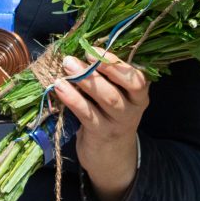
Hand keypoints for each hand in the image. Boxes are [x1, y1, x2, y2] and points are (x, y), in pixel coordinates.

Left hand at [48, 44, 148, 200]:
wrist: (111, 155)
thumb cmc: (110, 114)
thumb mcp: (118, 94)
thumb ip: (108, 75)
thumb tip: (84, 45)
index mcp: (140, 93)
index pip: (136, 77)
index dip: (116, 63)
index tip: (95, 49)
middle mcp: (133, 108)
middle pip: (120, 86)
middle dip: (99, 68)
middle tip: (79, 54)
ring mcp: (118, 123)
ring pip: (106, 98)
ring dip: (85, 80)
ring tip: (67, 65)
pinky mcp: (101, 134)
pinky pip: (87, 114)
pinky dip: (73, 99)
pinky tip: (60, 88)